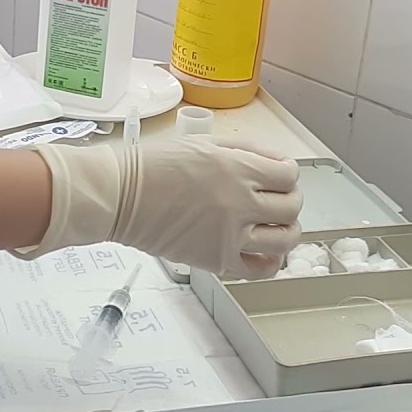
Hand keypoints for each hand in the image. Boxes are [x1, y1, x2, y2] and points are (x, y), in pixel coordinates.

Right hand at [27, 137, 302, 278]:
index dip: (287, 173)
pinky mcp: (217, 260)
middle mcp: (240, 202)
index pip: (288, 174)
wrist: (119, 196)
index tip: (277, 175)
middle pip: (291, 206)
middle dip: (288, 200)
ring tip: (272, 226)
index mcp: (236, 168)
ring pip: (285, 239)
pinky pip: (261, 269)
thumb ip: (244, 151)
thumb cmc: (153, 165)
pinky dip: (270, 262)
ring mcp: (231, 235)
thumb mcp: (203, 142)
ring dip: (285, 230)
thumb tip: (277, 163)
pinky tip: (264, 252)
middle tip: (273, 199)